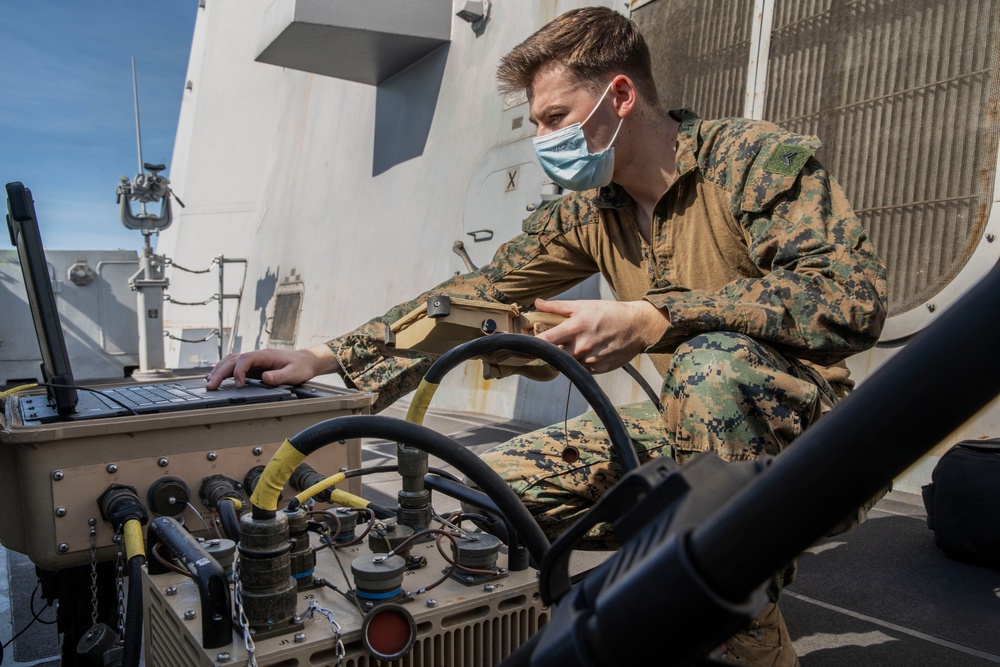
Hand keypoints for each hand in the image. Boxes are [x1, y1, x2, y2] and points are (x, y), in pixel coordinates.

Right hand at [205, 344, 340, 389]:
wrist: (307, 361)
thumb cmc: (301, 366)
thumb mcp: (294, 373)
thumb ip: (280, 376)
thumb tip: (265, 378)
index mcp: (265, 355)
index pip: (246, 359)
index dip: (239, 371)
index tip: (238, 384)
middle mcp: (257, 356)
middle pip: (233, 360)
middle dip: (220, 372)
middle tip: (211, 386)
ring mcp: (254, 360)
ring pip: (231, 361)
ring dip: (218, 371)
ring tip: (208, 383)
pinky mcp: (253, 366)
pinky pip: (234, 365)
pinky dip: (223, 370)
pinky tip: (215, 376)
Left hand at [532, 298, 667, 373]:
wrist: (637, 326)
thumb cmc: (610, 313)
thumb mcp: (583, 305)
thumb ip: (557, 307)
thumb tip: (537, 302)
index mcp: (575, 328)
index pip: (546, 341)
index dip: (534, 343)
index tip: (529, 343)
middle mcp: (581, 346)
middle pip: (555, 357)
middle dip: (553, 352)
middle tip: (558, 345)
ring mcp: (590, 360)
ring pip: (569, 364)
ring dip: (569, 358)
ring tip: (579, 346)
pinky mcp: (599, 369)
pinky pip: (582, 369)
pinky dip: (582, 363)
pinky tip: (591, 352)